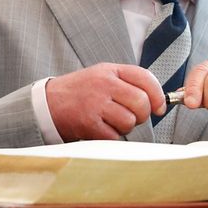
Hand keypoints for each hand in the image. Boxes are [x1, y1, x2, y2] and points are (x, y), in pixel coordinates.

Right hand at [46, 63, 166, 140]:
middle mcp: (103, 84)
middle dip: (142, 115)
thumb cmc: (82, 91)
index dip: (158, 95)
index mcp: (110, 70)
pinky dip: (111, 137)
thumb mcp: (103, 76)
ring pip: (129, 121)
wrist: (47, 103)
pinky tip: (101, 129)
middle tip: (132, 116)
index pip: (145, 78)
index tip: (160, 107)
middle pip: (141, 102)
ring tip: (112, 122)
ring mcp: (95, 104)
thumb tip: (158, 102)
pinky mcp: (87, 124)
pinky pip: (114, 136)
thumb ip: (129, 83)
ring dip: (125, 127)